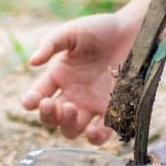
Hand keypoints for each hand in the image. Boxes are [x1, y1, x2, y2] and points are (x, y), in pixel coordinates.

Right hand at [21, 12, 134, 143]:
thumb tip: (32, 62)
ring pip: (72, 129)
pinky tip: (93, 130)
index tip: (30, 102)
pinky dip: (95, 137)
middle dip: (49, 115)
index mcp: (59, 76)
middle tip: (52, 103)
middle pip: (52, 118)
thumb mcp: (72, 32)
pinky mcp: (112, 111)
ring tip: (71, 109)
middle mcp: (72, 94)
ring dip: (68, 125)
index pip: (38, 95)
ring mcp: (91, 105)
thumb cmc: (101, 29)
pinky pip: (101, 133)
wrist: (135, 32)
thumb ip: (51, 44)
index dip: (31, 101)